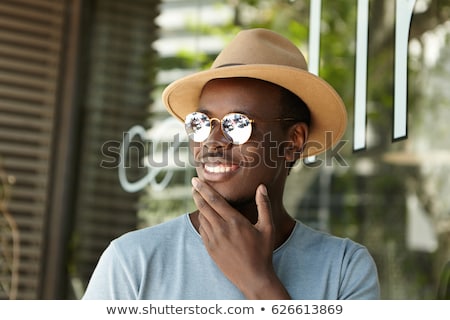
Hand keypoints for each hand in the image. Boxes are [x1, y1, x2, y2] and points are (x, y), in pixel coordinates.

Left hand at [191, 177, 290, 298]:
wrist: (254, 278)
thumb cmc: (263, 252)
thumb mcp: (267, 228)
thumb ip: (264, 206)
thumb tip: (261, 187)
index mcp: (235, 222)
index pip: (214, 200)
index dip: (204, 189)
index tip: (196, 180)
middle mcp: (221, 230)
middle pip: (204, 207)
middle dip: (197, 194)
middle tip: (194, 184)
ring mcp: (214, 240)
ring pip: (202, 218)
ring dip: (199, 207)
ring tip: (199, 198)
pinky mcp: (210, 249)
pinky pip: (202, 230)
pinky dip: (202, 221)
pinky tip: (205, 217)